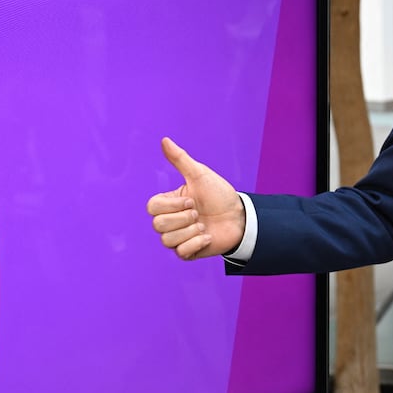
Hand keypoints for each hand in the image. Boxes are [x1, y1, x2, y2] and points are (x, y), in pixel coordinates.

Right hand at [146, 137, 245, 259]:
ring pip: (167, 240)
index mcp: (169, 203)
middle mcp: (170, 221)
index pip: (152, 207)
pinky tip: (208, 236)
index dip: (171, 205)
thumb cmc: (218, 194)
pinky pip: (181, 252)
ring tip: (204, 224)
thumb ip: (180, 159)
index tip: (191, 200)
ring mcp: (178, 238)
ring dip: (191, 231)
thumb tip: (164, 140)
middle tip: (198, 213)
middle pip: (158, 225)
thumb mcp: (199, 175)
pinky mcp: (187, 252)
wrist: (239, 216)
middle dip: (183, 219)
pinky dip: (197, 243)